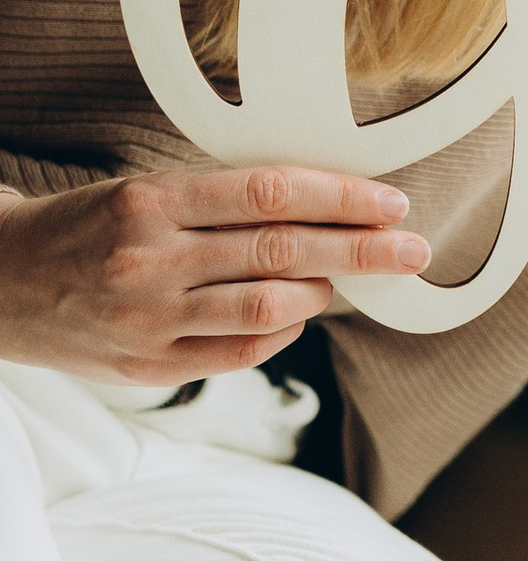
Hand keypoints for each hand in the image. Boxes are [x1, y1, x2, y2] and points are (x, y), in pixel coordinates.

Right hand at [0, 169, 430, 385]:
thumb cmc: (82, 228)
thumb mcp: (140, 192)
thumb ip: (219, 203)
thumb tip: (318, 209)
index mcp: (150, 202)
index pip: (269, 194)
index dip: (340, 198)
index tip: (391, 202)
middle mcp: (150, 261)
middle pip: (282, 252)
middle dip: (361, 251)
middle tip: (413, 249)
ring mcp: (149, 321)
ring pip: (267, 307)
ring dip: (322, 292)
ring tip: (347, 279)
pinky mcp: (146, 367)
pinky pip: (239, 353)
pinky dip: (282, 331)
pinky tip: (298, 313)